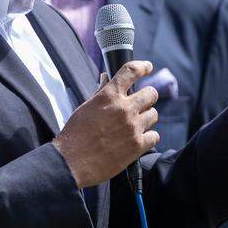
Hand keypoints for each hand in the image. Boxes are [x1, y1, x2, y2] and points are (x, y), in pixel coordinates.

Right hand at [53, 61, 159, 187]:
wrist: (72, 162)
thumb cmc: (75, 134)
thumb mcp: (86, 107)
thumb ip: (101, 92)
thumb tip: (106, 78)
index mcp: (109, 96)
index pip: (131, 71)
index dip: (143, 66)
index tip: (147, 67)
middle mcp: (124, 108)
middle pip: (151, 94)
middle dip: (147, 98)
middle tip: (140, 105)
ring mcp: (133, 127)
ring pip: (153, 115)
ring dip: (146, 119)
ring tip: (133, 126)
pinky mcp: (138, 145)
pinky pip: (155, 136)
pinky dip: (148, 138)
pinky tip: (136, 139)